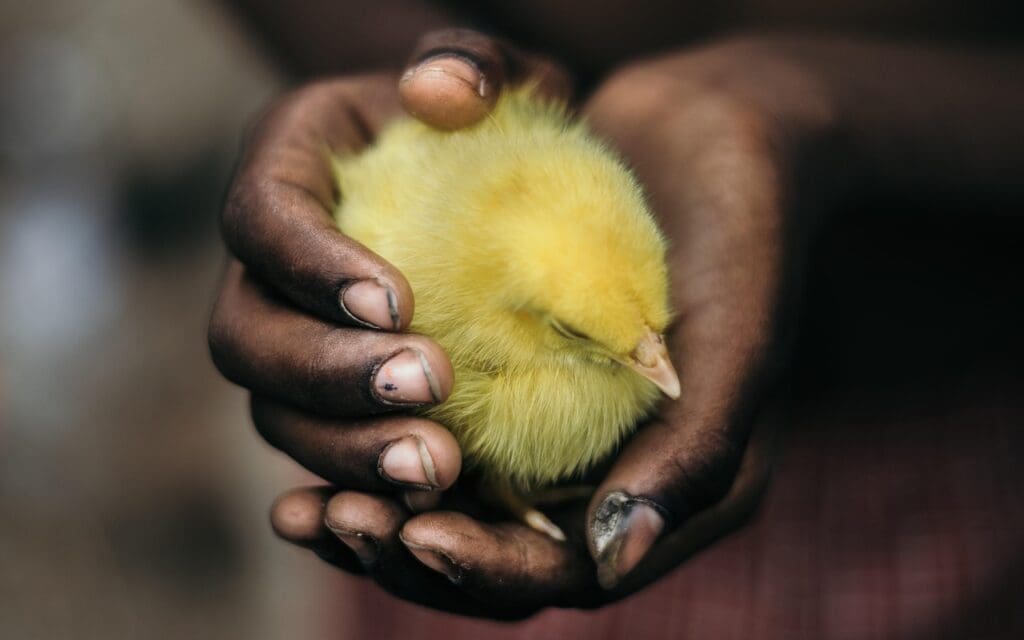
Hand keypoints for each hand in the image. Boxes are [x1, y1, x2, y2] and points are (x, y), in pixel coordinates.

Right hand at [206, 28, 573, 594]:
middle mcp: (268, 268)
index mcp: (287, 171)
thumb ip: (467, 62)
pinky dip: (362, 487)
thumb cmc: (492, 125)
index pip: (262, 217)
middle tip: (427, 391)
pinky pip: (321, 454)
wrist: (491, 193)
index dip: (309, 264)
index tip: (397, 300)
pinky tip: (428, 508)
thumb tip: (441, 90)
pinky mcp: (331, 402)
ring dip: (345, 449)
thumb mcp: (494, 76)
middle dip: (327, 375)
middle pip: (247, 336)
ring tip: (440, 468)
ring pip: (275, 412)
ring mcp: (292, 342)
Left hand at [259, 36, 826, 616]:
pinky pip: (436, 427)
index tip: (412, 534)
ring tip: (305, 505)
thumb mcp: (739, 336)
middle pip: (495, 553)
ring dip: (378, 509)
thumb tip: (610, 558)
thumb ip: (694, 452)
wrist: (720, 134)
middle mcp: (605, 470)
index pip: (567, 572)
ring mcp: (554, 423)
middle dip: (410, 551)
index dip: (487, 570)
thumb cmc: (744, 233)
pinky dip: (372, 442)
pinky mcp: (511, 371)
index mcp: (669, 487)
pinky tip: (314, 434)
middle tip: (336, 521)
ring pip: (453, 503)